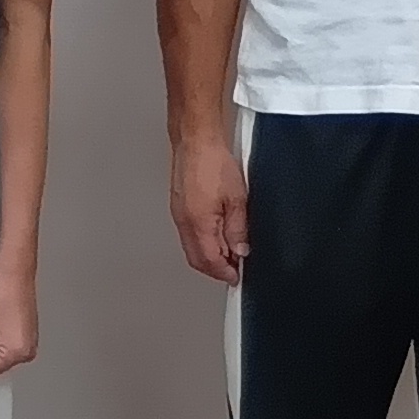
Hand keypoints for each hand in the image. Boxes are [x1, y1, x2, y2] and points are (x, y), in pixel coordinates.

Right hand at [168, 133, 246, 286]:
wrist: (196, 141)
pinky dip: (202, 241)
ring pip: (191, 247)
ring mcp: (178, 214)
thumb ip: (238, 229)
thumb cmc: (212, 162)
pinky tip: (216, 234)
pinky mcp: (178, 206)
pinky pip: (188, 234)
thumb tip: (240, 250)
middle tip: (234, 268)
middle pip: (197, 259)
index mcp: (198, 223)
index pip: (210, 261)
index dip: (225, 273)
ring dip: (209, 255)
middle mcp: (184, 222)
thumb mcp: (237, 199)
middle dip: (215, 268)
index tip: (237, 276)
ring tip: (229, 250)